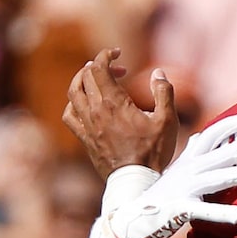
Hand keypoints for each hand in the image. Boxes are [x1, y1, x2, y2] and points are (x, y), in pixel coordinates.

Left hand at [64, 49, 179, 181]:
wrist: (137, 183)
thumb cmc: (154, 152)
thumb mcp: (167, 121)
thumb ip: (163, 92)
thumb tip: (158, 73)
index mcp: (114, 102)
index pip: (98, 67)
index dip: (106, 55)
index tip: (118, 54)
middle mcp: (96, 110)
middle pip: (85, 76)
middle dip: (99, 66)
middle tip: (117, 71)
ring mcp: (87, 125)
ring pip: (73, 93)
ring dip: (82, 80)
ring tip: (95, 80)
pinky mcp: (85, 139)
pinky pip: (69, 115)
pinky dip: (74, 104)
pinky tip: (84, 104)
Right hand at [99, 110, 236, 237]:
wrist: (134, 218)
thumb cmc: (163, 194)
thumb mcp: (178, 170)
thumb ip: (192, 154)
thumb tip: (199, 137)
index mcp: (189, 159)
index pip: (210, 135)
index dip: (229, 124)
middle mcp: (187, 170)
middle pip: (215, 155)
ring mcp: (183, 189)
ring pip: (212, 179)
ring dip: (234, 174)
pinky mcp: (180, 210)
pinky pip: (203, 211)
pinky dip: (221, 212)